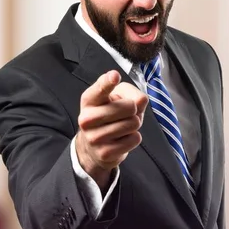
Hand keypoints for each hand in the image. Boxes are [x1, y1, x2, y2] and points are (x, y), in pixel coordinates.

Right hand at [76, 70, 147, 189]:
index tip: (115, 76)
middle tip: (125, 114)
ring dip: (134, 124)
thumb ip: (132, 94)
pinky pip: (134, 138)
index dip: (108, 82)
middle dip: (134, 109)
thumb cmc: (109, 115)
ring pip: (133, 123)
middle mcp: (87, 118)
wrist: (94, 147)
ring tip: (123, 126)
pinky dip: (134, 137)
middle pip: (129, 107)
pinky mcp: (105, 152)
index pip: (100, 88)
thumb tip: (141, 100)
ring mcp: (94, 137)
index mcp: (89, 100)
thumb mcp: (117, 98)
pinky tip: (122, 138)